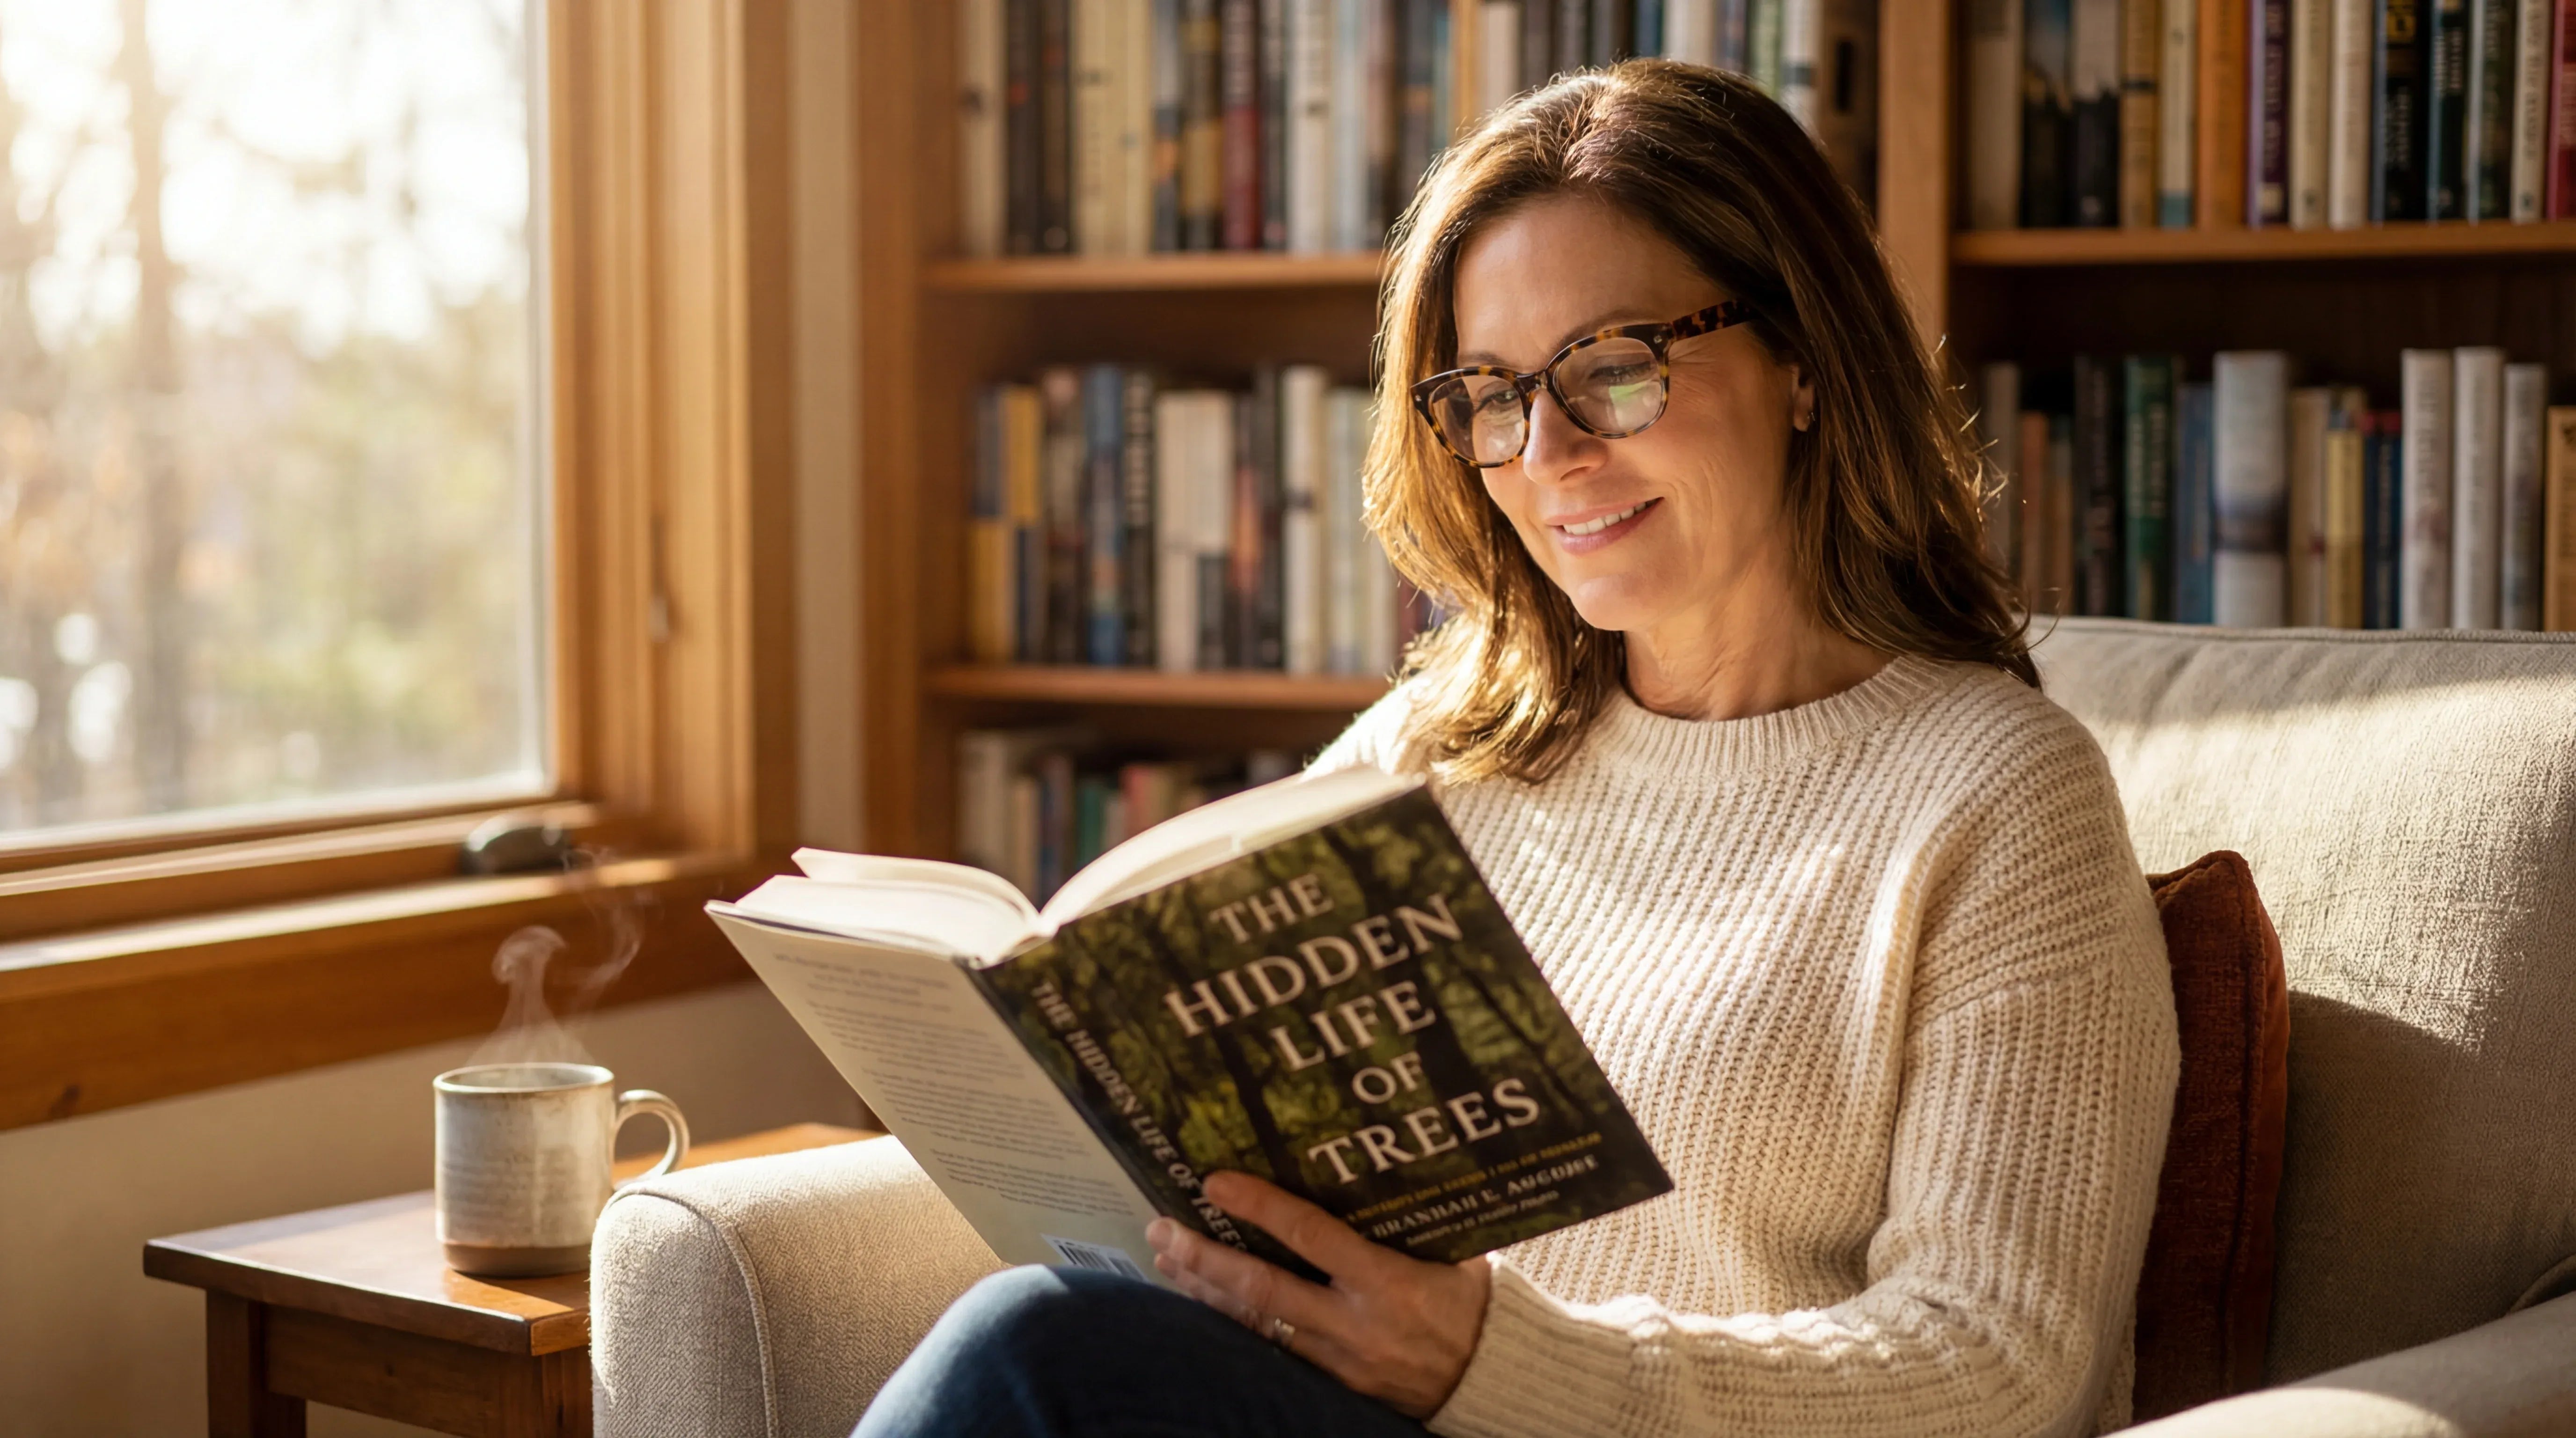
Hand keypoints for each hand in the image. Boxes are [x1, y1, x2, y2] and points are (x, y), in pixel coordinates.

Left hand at [1146, 1170, 1491, 1418]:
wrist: (1494, 1384)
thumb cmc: (1476, 1307)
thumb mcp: (1454, 1257)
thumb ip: (1409, 1221)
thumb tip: (1377, 1167)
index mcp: (1388, 1283)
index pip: (1311, 1237)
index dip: (1260, 1207)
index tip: (1215, 1183)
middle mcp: (1354, 1324)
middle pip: (1262, 1290)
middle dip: (1205, 1259)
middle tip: (1161, 1229)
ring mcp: (1339, 1362)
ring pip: (1255, 1327)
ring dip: (1206, 1293)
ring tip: (1165, 1261)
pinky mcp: (1332, 1386)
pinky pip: (1271, 1354)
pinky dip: (1232, 1328)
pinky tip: (1203, 1307)